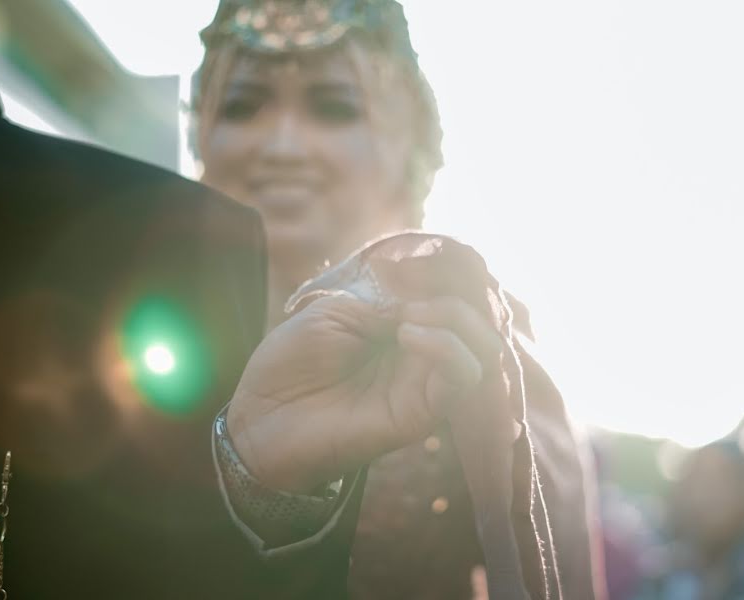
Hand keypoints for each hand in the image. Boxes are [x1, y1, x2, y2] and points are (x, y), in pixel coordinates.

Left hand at [227, 294, 502, 492]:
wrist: (261, 416)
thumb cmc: (290, 362)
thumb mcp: (336, 311)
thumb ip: (386, 303)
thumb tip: (426, 300)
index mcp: (400, 327)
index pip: (450, 297)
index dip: (443, 274)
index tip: (410, 265)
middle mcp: (419, 356)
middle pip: (476, 321)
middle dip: (455, 295)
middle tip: (412, 297)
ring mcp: (423, 385)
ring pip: (482, 349)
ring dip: (454, 319)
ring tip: (409, 318)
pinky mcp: (420, 413)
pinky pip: (461, 378)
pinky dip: (447, 347)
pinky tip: (408, 334)